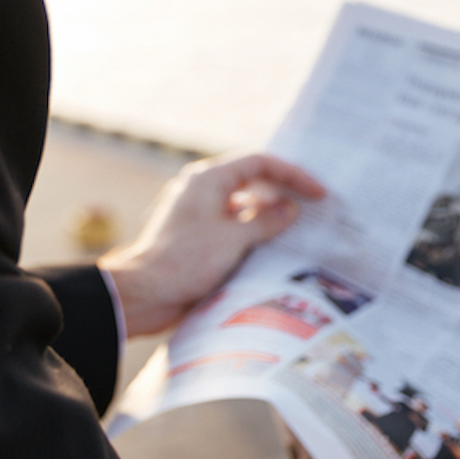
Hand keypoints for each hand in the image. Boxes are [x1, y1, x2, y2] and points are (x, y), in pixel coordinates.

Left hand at [98, 152, 325, 337]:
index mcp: (209, 179)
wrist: (143, 295)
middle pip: (253, 180)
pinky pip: (234, 225)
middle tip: (313, 205)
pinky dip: (255, 231)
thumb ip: (267, 221)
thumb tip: (291, 209)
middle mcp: (204, 189)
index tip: (317, 192)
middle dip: (283, 191)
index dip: (293, 174)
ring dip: (270, 214)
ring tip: (299, 228)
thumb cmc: (184, 262)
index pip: (260, 163)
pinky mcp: (199, 236)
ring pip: (244, 204)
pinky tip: (273, 246)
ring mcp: (200, 213)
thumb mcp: (234, 239)